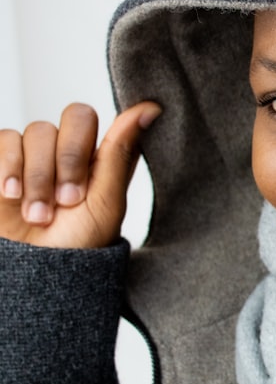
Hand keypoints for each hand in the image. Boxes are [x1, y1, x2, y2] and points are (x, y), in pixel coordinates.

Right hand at [0, 101, 160, 247]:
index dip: (80, 147)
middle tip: (65, 202)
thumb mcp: (106, 201)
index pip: (86, 118)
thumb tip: (151, 106)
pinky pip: (3, 141)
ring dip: (37, 176)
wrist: (34, 276)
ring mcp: (30, 155)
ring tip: (37, 215)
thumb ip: (121, 151)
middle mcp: (62, 149)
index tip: (81, 189)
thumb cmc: (78, 243)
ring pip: (34, 131)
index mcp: (93, 155)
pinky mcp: (0, 164)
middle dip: (64, 163)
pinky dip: (7, 167)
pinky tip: (11, 196)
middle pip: (66, 121)